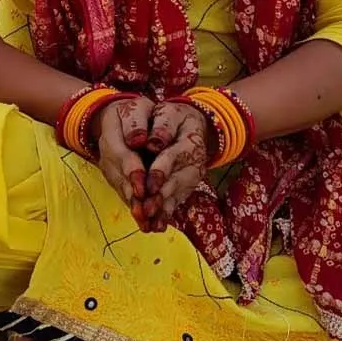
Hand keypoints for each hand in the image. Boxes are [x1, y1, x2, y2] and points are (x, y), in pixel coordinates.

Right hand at [90, 96, 154, 225]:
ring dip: (133, 206)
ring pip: (120, 188)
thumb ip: (136, 122)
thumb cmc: (132, 112)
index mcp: (111, 135)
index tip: (142, 188)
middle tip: (146, 212)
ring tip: (146, 223)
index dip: (132, 172)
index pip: (121, 155)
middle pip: (119, 177)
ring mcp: (108, 168)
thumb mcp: (136, 108)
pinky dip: (133, 207)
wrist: (114, 118)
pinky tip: (145, 222)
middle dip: (133, 196)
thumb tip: (138, 141)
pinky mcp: (114, 177)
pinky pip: (122, 193)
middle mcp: (106, 155)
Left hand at [142, 101, 210, 229]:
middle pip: (177, 180)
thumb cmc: (173, 117)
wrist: (192, 124)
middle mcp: (194, 159)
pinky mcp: (188, 184)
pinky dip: (168, 212)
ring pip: (178, 193)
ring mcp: (193, 174)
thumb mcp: (168, 115)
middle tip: (147, 210)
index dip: (161, 170)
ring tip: (151, 223)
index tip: (149, 185)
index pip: (173, 156)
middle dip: (161, 196)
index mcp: (188, 138)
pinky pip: (179, 199)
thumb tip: (149, 143)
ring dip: (164, 209)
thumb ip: (161, 128)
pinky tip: (158, 225)